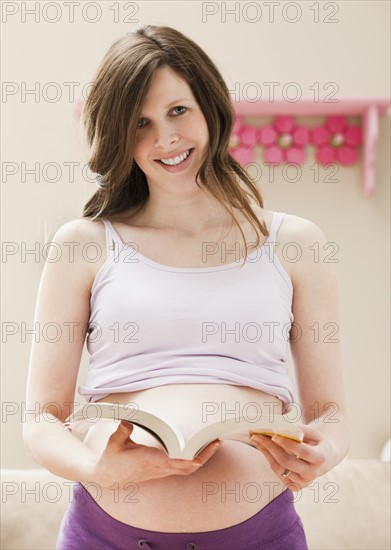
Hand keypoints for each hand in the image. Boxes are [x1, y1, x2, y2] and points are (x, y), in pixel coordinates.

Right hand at [91, 421, 221, 488]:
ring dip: (203, 457)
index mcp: (149, 460)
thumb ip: (122, 431)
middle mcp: (159, 467)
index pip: (173, 463)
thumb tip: (128, 420)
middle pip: (188, 467)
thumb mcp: (114, 443)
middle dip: (205, 456)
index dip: (189, 460)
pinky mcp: (162, 470)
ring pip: (188, 469)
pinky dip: (195, 459)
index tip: (200, 454)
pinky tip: (201, 449)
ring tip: (214, 442)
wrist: (107, 477)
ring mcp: (161, 470)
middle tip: (217, 440)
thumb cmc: (112, 458)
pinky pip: (183, 468)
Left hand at [250, 423, 333, 491]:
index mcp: (320, 458)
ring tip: (255, 439)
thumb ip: (299, 430)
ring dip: (265, 453)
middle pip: (286, 461)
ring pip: (279, 468)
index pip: (302, 452)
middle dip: (270, 447)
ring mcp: (303, 482)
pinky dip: (269, 460)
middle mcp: (312, 473)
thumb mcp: (313, 433)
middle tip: (256, 435)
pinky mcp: (296, 486)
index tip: (273, 434)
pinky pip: (278, 473)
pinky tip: (262, 448)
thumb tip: (278, 428)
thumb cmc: (317, 441)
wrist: (326, 458)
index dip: (288, 444)